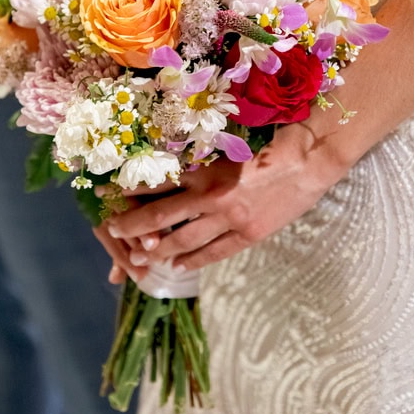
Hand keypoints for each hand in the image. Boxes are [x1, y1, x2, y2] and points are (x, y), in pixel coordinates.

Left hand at [94, 121, 349, 275]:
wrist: (307, 161)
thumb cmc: (270, 146)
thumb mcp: (229, 150)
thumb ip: (202, 165)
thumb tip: (173, 173)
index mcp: (205, 171)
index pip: (158, 183)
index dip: (130, 190)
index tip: (107, 194)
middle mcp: (211, 197)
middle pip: (162, 216)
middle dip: (133, 225)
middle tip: (112, 230)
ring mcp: (229, 219)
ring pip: (183, 240)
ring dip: (157, 249)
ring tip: (138, 256)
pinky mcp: (247, 235)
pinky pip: (213, 253)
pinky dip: (192, 261)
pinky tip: (177, 266)